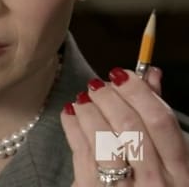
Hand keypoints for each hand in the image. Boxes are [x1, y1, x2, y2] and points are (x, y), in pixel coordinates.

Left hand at [60, 67, 188, 185]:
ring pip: (102, 140)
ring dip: (88, 112)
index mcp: (181, 171)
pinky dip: (72, 127)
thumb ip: (160, 114)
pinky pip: (80, 154)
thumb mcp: (169, 155)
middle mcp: (155, 182)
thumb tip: (151, 73)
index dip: (139, 91)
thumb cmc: (156, 182)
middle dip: (109, 99)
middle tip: (97, 84)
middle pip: (129, 127)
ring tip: (83, 98)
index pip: (160, 121)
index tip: (121, 74)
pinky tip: (71, 113)